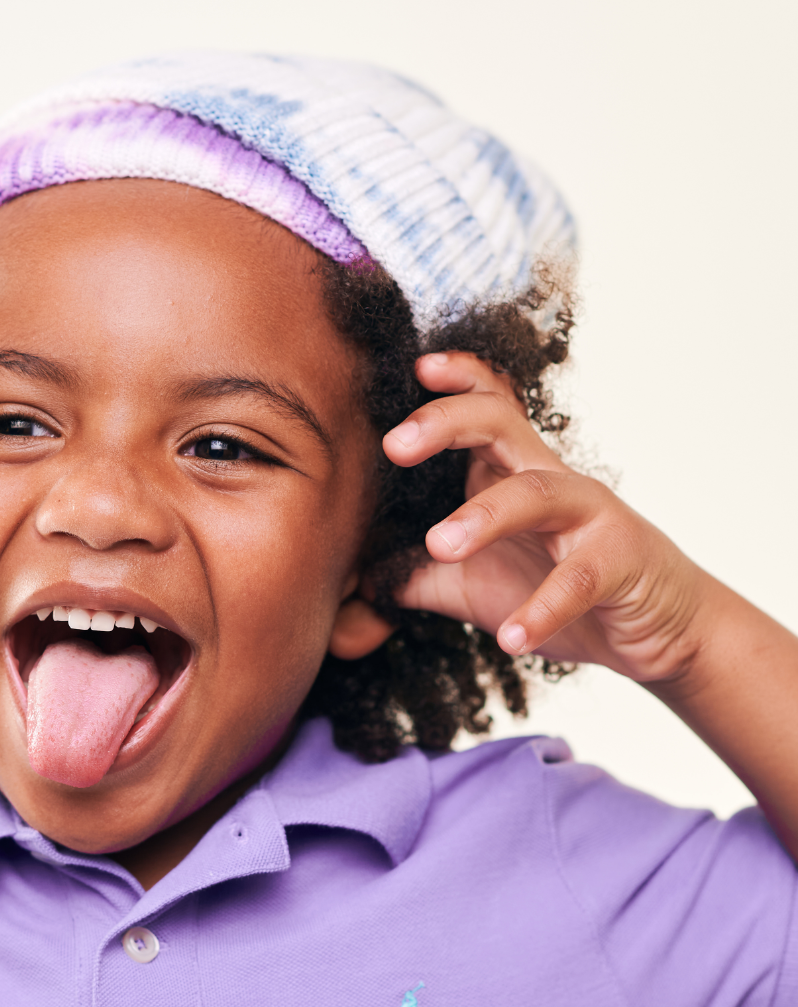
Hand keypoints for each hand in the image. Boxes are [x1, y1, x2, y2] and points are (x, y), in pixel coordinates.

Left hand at [381, 353, 709, 683]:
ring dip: (485, 516)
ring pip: (538, 493)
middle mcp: (551, 481)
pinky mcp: (622, 562)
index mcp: (511, 475)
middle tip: (394, 445)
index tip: (415, 368)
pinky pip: (579, 579)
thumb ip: (416, 579)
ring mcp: (591, 517)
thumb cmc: (560, 589)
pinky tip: (511, 638)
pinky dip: (542, 610)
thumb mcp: (470, 587)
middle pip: (502, 425)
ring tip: (440, 546)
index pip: (487, 408)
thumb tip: (352, 585)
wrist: (654, 630)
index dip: (457, 379)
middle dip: (447, 422)